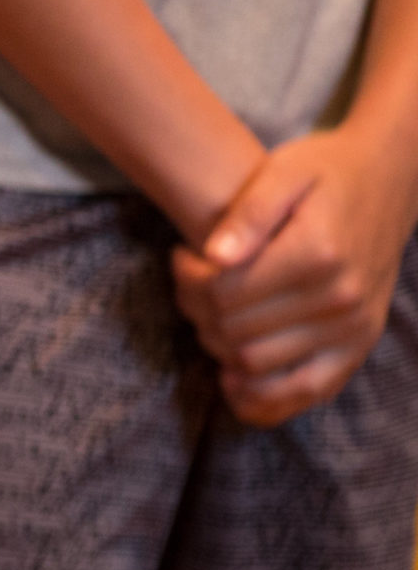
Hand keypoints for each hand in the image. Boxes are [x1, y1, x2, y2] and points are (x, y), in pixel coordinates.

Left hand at [173, 129, 417, 425]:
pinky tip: (231, 377)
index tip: (182, 256)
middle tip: (190, 286)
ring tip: (212, 314)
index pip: (223, 292)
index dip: (187, 279)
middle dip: (197, 311)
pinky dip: (262, 397)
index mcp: (318, 253)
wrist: (388, 180)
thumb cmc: (325, 173)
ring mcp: (355, 328)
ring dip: (217, 346)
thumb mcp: (283, 172)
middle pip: (234, 331)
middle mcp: (342, 297)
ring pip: (255, 364)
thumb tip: (213, 257)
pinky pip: (306, 393)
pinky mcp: (359, 347)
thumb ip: (246, 213)